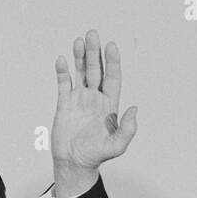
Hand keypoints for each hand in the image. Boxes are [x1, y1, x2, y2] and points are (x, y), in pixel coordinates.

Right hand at [51, 30, 138, 193]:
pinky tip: (62, 60)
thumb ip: (127, 129)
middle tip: (93, 34)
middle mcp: (95, 98)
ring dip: (80, 57)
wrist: (74, 163)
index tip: (111, 46)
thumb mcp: (117, 146)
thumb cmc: (96, 155)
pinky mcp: (64, 103)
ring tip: (79, 41)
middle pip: (96, 70)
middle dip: (95, 52)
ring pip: (80, 72)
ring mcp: (79, 99)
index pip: (112, 77)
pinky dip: (62, 71)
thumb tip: (134, 108)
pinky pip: (63, 83)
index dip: (112, 62)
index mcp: (110, 104)